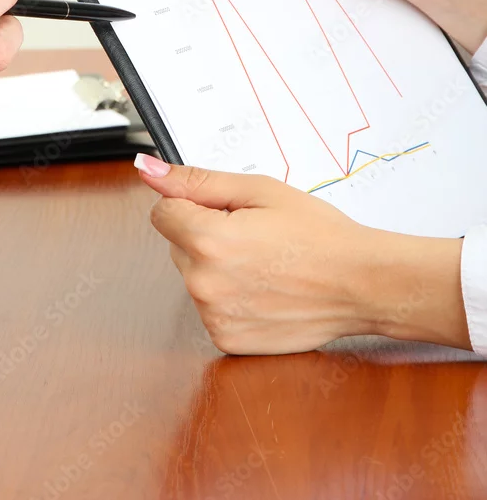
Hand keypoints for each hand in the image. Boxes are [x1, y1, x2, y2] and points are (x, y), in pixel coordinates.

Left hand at [136, 154, 469, 354]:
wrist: (361, 284)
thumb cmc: (319, 235)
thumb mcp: (259, 191)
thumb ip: (197, 180)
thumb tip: (148, 169)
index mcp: (207, 240)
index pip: (162, 213)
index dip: (194, 205)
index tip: (226, 211)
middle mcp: (203, 284)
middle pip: (178, 245)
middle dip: (205, 234)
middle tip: (254, 235)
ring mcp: (214, 316)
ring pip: (194, 276)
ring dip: (217, 267)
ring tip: (265, 263)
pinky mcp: (227, 340)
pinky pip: (211, 307)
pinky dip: (230, 297)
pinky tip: (264, 289)